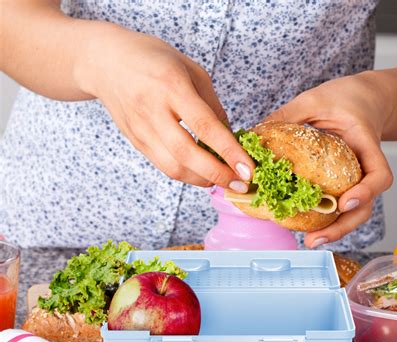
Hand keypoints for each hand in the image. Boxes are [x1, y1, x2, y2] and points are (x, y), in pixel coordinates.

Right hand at [75, 24, 253, 189]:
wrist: (105, 62)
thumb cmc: (153, 59)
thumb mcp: (191, 70)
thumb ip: (212, 105)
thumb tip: (230, 138)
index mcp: (171, 86)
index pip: (205, 126)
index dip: (229, 152)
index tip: (248, 169)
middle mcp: (153, 110)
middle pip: (187, 155)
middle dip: (218, 175)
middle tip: (241, 183)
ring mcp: (141, 129)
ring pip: (173, 167)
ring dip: (202, 180)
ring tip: (223, 180)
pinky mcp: (136, 142)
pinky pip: (163, 166)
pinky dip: (187, 175)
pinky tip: (202, 174)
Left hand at [265, 73, 392, 246]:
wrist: (366, 100)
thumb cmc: (346, 97)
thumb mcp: (315, 99)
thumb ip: (289, 115)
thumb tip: (253, 135)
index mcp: (366, 145)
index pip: (379, 175)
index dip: (366, 192)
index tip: (345, 202)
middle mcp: (365, 168)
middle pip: (365, 206)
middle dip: (342, 227)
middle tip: (314, 239)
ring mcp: (356, 179)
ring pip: (353, 212)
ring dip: (333, 230)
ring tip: (310, 241)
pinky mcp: (345, 184)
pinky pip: (339, 205)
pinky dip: (325, 217)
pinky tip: (305, 224)